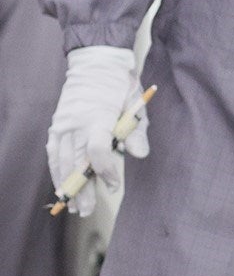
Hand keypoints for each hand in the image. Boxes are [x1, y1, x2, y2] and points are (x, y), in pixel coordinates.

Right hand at [46, 46, 148, 216]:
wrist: (96, 64)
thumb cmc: (120, 87)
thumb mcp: (137, 107)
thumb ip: (137, 133)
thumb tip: (139, 155)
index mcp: (97, 116)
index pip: (97, 150)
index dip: (104, 171)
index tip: (113, 186)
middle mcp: (75, 122)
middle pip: (76, 161)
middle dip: (81, 188)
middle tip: (87, 210)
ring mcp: (62, 124)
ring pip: (60, 160)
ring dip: (66, 185)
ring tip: (74, 205)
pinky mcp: (56, 125)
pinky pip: (53, 152)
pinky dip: (56, 170)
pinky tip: (61, 185)